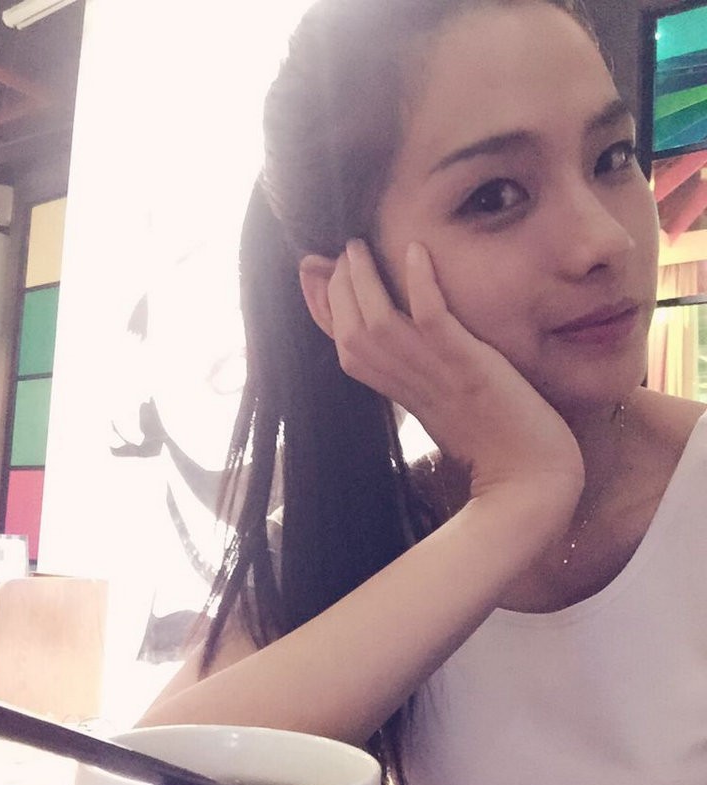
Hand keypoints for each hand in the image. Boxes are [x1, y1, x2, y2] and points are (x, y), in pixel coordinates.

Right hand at [325, 239, 583, 505]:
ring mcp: (436, 376)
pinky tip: (418, 251)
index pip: (344, 347)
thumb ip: (422, 377)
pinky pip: (435, 321)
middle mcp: (408, 384)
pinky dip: (421, 285)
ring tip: (358, 244)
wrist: (531, 483)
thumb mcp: (447, 405)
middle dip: (336, 287)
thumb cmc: (496, 447)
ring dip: (363, 280)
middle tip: (343, 249)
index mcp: (399, 394)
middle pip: (350, 332)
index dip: (321, 308)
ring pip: (378, 323)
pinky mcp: (469, 368)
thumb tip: (408, 350)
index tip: (311, 271)